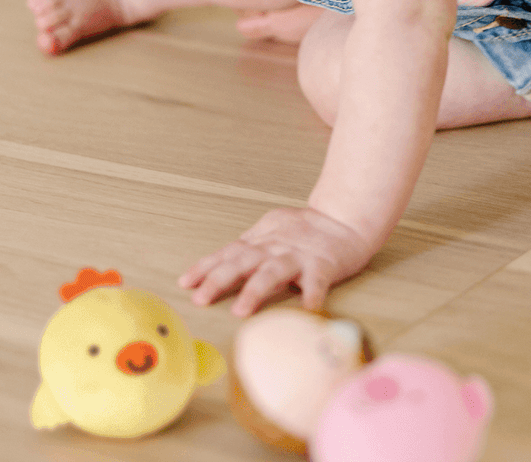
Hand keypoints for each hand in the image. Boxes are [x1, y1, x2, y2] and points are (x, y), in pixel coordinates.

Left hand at [177, 206, 374, 316]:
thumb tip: (217, 268)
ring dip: (255, 290)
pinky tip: (306, 311)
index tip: (185, 283)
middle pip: (243, 261)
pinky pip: (317, 282)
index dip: (206, 267)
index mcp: (261, 242)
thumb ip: (249, 250)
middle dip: (219, 279)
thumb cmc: (306, 231)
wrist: (345, 219)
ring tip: (240, 310)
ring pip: (273, 270)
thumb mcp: (271, 233)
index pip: (228, 253)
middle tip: (200, 299)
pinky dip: (311, 296)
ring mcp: (299, 256)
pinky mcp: (324, 265)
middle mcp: (275, 247)